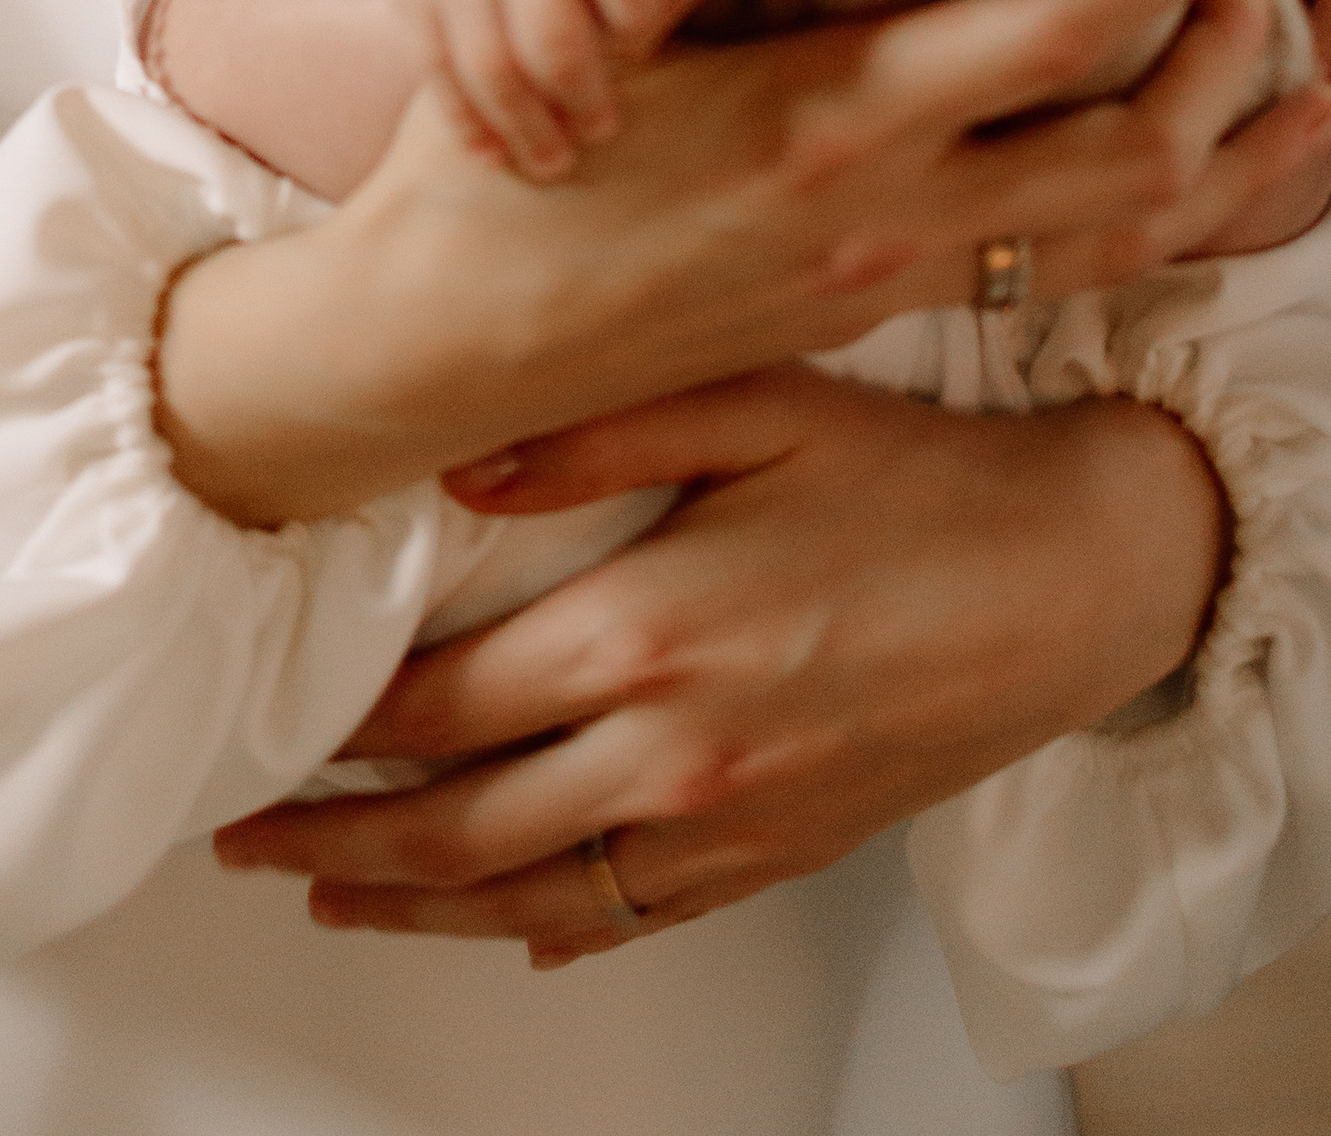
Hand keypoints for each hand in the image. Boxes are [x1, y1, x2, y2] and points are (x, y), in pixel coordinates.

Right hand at [157, 0, 1330, 525]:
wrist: (433, 354)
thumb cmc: (492, 179)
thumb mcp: (574, 32)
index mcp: (830, 126)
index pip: (1048, 35)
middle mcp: (884, 218)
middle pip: (1133, 156)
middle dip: (1233, 67)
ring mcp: (883, 282)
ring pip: (1115, 236)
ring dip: (1220, 164)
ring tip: (1301, 99)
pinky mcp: (863, 316)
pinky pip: (1054, 271)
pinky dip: (1145, 221)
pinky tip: (1159, 182)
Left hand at [214, 367, 1226, 960]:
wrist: (1079, 576)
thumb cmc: (923, 480)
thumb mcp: (755, 401)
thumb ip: (596, 429)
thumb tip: (456, 468)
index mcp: (650, 634)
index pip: (442, 707)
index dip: (341, 725)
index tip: (272, 719)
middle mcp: (676, 752)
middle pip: (461, 827)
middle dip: (338, 841)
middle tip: (251, 834)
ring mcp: (730, 823)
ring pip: (531, 895)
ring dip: (415, 908)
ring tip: (329, 901)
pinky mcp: (782, 855)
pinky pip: (636, 915)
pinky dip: (549, 928)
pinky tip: (501, 925)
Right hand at [359, 0, 674, 179]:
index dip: (637, 13)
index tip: (647, 45)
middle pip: (551, 32)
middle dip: (583, 92)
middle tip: (606, 129)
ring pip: (492, 63)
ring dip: (528, 121)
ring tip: (555, 159)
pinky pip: (437, 71)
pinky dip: (468, 119)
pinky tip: (493, 153)